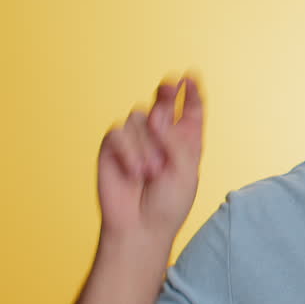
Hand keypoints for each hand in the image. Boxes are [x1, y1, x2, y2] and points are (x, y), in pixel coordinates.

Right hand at [97, 76, 203, 241]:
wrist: (141, 227)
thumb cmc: (169, 204)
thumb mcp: (186, 171)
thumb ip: (177, 140)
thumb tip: (156, 116)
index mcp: (186, 141)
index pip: (190, 109)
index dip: (191, 92)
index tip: (191, 76)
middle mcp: (161, 136)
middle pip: (162, 102)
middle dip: (166, 94)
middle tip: (170, 86)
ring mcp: (136, 140)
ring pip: (139, 118)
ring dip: (147, 145)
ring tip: (151, 173)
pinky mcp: (113, 148)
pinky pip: (119, 134)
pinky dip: (129, 153)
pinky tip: (134, 173)